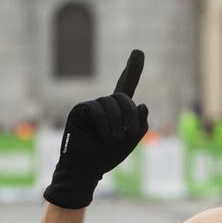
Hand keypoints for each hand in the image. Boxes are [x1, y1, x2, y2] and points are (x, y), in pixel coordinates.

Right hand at [43, 50, 149, 208]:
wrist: (85, 171)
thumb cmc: (107, 157)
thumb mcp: (131, 141)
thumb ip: (141, 123)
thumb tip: (142, 104)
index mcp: (117, 110)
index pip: (126, 84)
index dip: (132, 69)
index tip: (138, 52)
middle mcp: (104, 104)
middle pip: (123, 97)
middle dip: (131, 114)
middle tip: (132, 133)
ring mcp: (91, 106)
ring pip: (111, 103)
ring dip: (119, 123)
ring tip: (116, 140)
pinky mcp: (79, 110)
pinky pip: (97, 110)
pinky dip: (106, 125)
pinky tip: (108, 138)